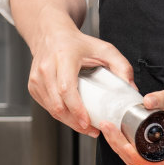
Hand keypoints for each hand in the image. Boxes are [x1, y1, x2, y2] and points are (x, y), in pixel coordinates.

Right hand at [25, 10, 134, 136]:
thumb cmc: (77, 43)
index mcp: (64, 56)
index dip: (76, 109)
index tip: (87, 122)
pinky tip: (72, 116)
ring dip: (68, 121)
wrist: (51, 35)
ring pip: (51, 109)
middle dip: (74, 122)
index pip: (66, 88)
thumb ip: (121, 66)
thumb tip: (131, 88)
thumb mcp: (104, 49)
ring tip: (85, 125)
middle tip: (91, 129)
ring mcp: (36, 78)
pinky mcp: (32, 87)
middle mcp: (46, 68)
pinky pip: (46, 107)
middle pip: (57, 104)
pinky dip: (60, 115)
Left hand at [98, 77, 163, 164]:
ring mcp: (161, 145)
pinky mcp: (156, 139)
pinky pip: (137, 146)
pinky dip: (124, 139)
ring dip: (119, 144)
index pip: (150, 160)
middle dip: (118, 145)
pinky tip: (117, 127)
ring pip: (135, 155)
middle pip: (137, 160)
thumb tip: (147, 101)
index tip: (119, 137)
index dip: (131, 153)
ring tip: (108, 127)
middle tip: (107, 126)